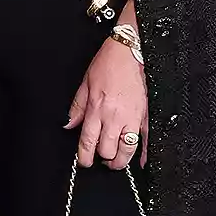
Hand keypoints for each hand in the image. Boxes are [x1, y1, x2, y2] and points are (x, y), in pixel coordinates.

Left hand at [65, 38, 148, 170]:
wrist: (131, 51)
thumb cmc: (108, 64)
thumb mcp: (85, 84)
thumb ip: (77, 107)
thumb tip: (69, 124)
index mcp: (97, 109)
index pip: (88, 142)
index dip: (85, 157)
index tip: (84, 161)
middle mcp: (114, 117)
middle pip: (108, 150)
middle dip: (102, 158)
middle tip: (100, 158)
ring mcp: (132, 118)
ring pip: (127, 150)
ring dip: (120, 160)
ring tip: (115, 161)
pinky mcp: (145, 115)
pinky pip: (146, 140)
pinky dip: (145, 154)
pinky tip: (142, 163)